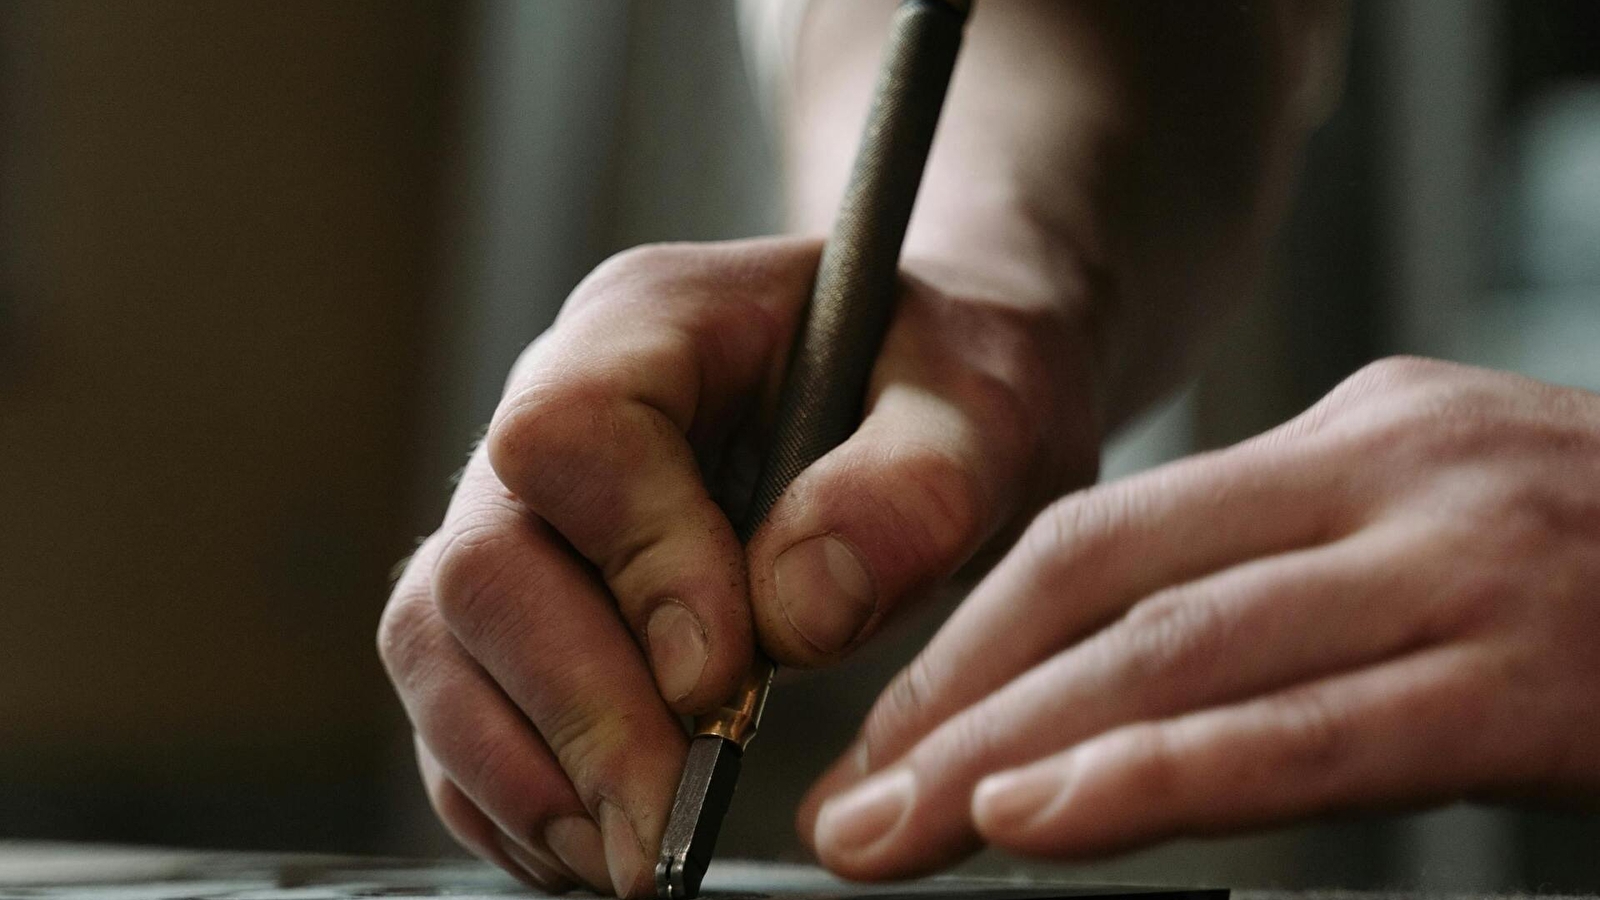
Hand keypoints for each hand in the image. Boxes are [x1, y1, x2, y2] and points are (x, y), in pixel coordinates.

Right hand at [377, 237, 1098, 894]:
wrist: (926, 396)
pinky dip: (514, 791)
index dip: (635, 570)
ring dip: (527, 772)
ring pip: (441, 642)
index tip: (727, 682)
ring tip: (633, 859)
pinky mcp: (532, 602)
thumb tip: (794, 620)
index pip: (573, 437)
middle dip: (574, 717)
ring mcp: (531, 509)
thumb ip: (913, 490)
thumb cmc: (951, 384)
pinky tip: (598, 845)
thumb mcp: (985, 408)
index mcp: (656, 322)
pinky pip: (465, 701)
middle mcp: (560, 409)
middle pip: (481, 564)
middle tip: (666, 832)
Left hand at [801, 356, 1599, 878]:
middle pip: (1102, 583)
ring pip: (1173, 655)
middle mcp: (1393, 474)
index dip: (967, 633)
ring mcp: (1464, 566)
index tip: (885, 726)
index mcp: (1355, 435)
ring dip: (1006, 748)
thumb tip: (1126, 676)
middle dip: (950, 696)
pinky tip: (1032, 820)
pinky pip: (1296, 737)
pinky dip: (1148, 779)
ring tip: (890, 827)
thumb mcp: (1437, 530)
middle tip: (844, 800)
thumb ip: (1292, 575)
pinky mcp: (1528, 677)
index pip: (1102, 530)